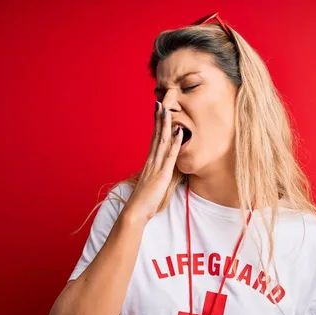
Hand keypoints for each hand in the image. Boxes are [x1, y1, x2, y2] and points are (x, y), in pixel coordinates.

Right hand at [123, 102, 182, 221]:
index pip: (154, 139)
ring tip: (167, 110)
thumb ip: (157, 174)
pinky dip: (174, 143)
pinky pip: (170, 156)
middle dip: (159, 119)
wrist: (136, 211)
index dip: (156, 125)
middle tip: (160, 103)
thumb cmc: (144, 200)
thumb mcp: (152, 183)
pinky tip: (179, 132)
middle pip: (156, 136)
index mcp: (150, 162)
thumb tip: (163, 169)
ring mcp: (156, 166)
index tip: (158, 111)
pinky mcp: (162, 174)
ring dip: (165, 125)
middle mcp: (152, 161)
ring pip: (162, 141)